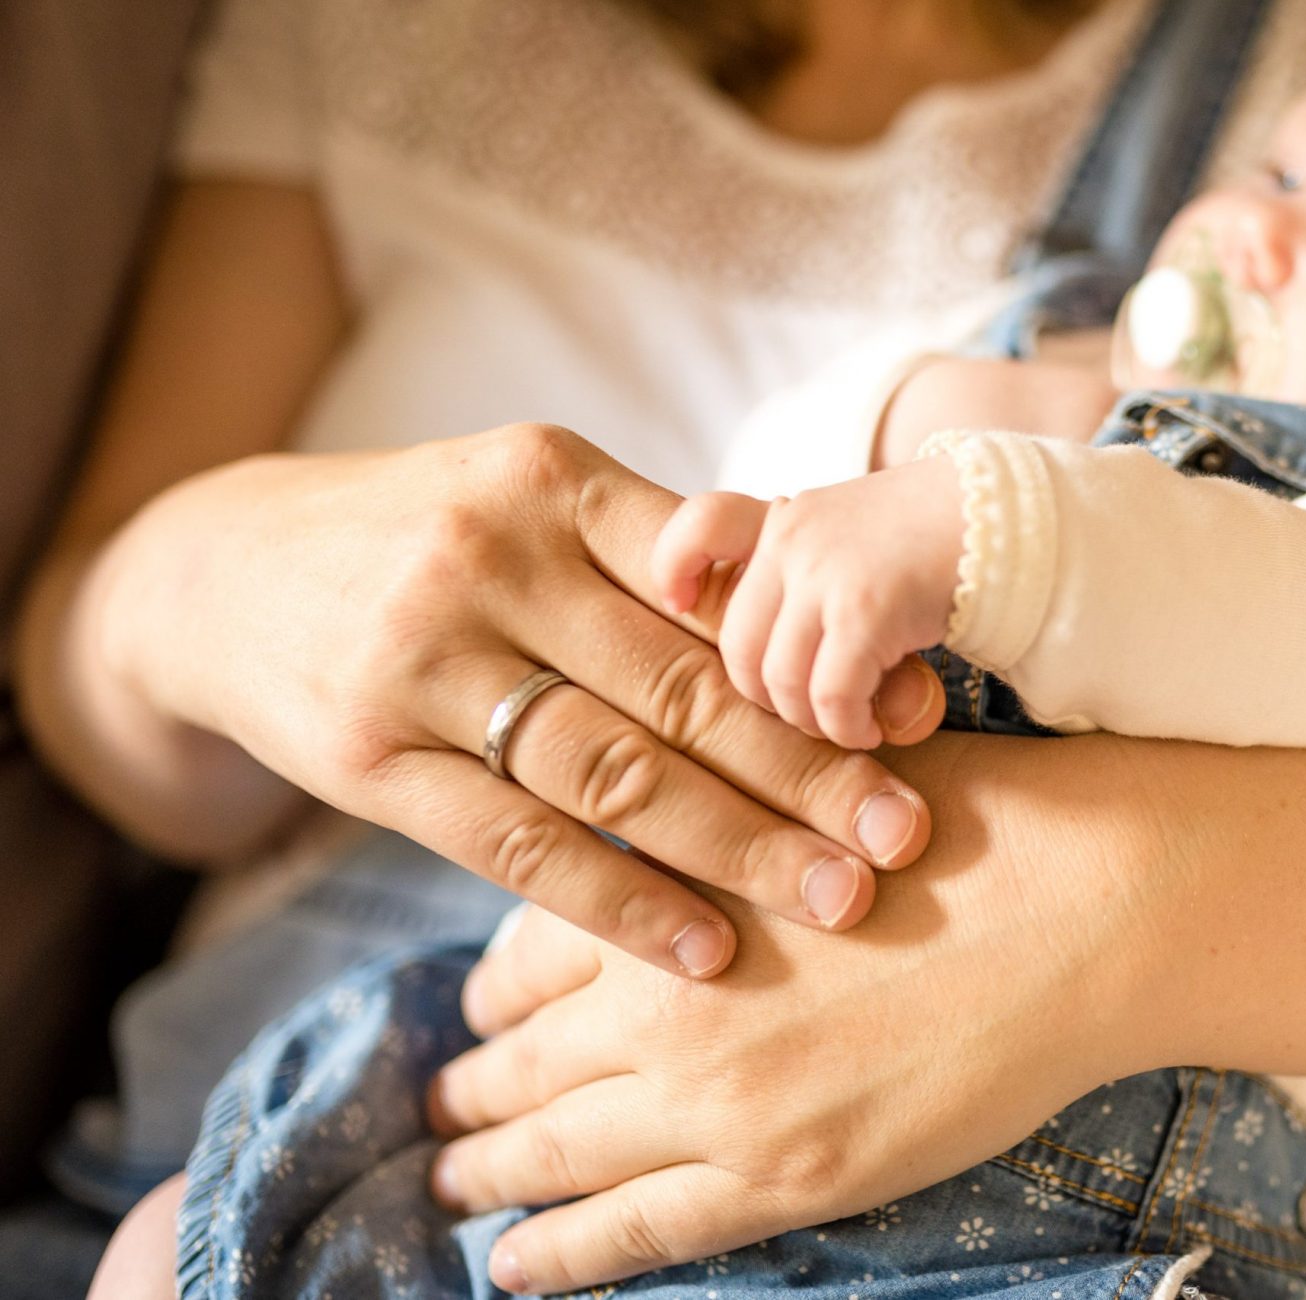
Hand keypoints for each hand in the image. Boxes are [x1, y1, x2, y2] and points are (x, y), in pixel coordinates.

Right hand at [97, 424, 946, 975]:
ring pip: (612, 772)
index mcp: (554, 480)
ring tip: (837, 901)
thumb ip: (663, 559)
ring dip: (737, 847)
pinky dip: (618, 903)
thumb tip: (833, 637)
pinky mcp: (371, 761)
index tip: (920, 723)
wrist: (223, 574)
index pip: (714, 585)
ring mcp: (422, 662)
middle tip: (907, 835)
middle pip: (680, 685)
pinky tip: (703, 947)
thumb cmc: (430, 538)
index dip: (822, 659)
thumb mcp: (533, 503)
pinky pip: (517, 847)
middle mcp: (489, 559)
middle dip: (808, 769)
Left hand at [426, 836, 1154, 1294]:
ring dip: (490, 1171)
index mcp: (669, 891)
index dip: (495, 987)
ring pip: (557, 1150)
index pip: (529, 952)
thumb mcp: (816, 786)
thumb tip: (654, 848)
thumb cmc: (971, 825)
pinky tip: (513, 1266)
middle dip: (474, 1086)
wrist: (1084, 911)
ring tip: (452, 1184)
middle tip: (443, 1106)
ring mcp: (719, 1102)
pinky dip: (560, 1254)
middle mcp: (664, 1001)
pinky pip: (635, 1233)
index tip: (482, 1006)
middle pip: (524, 1058)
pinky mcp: (786, 1178)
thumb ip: (718, 824)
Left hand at [652, 457, 965, 748]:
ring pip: (778, 680)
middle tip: (807, 715)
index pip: (699, 524)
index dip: (673, 571)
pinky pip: (830, 695)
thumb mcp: (852, 538)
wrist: (1011, 522)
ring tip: (845, 726)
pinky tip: (869, 729)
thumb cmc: (934, 546)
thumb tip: (758, 666)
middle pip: (736, 645)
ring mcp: (825, 571)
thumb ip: (801, 575)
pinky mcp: (864, 608)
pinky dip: (846, 727)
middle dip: (766, 700)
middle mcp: (794, 538)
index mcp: (785, 519)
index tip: (677, 607)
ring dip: (811, 722)